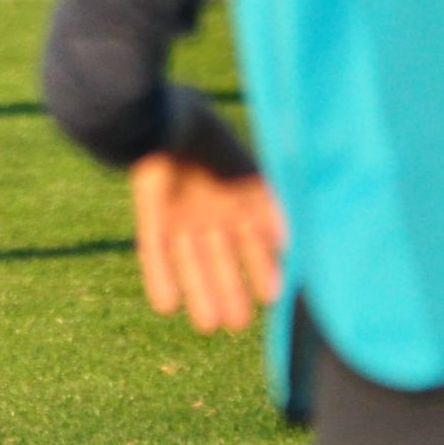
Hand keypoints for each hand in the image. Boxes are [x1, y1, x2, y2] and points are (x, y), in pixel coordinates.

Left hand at [129, 152, 285, 334]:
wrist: (162, 118)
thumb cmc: (210, 141)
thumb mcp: (247, 176)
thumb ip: (268, 210)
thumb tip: (291, 245)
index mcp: (239, 196)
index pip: (255, 242)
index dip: (263, 269)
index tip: (274, 298)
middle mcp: (211, 209)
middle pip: (221, 258)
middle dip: (229, 290)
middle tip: (238, 325)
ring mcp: (180, 212)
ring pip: (191, 260)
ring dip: (199, 291)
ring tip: (209, 326)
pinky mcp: (152, 213)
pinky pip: (155, 250)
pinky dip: (160, 276)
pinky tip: (165, 306)